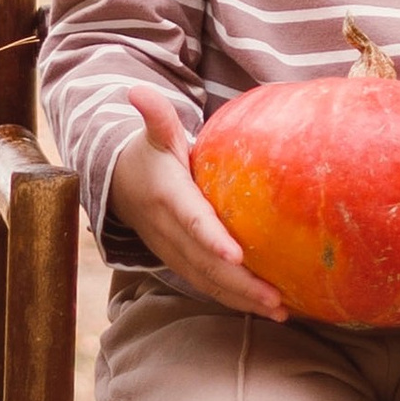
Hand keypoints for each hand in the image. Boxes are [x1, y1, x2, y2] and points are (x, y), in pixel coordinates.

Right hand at [108, 88, 289, 317]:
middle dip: (239, 283)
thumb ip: (155, 116)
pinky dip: (233, 299)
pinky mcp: (178, 262)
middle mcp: (167, 230)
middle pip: (204, 262)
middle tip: (276, 297)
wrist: (120, 184)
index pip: (191, 220)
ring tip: (280, 310)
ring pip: (206, 280)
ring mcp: (171, 251)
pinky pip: (206, 284)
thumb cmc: (150, 154)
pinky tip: (265, 307)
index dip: (211, 239)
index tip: (236, 255)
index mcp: (167, 196)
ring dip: (241, 299)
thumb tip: (137, 90)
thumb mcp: (154, 134)